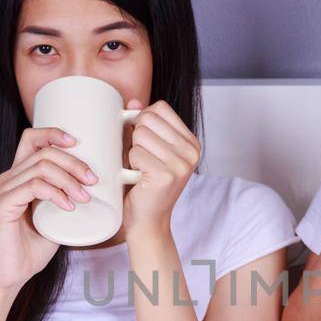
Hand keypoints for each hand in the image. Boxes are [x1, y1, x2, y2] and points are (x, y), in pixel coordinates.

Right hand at [0, 127, 99, 290]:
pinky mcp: (3, 205)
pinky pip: (33, 187)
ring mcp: (5, 190)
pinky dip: (56, 193)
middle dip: (74, 162)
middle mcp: (9, 178)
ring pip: (41, 167)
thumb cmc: (32, 247)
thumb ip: (68, 199)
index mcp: (20, 175)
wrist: (11, 273)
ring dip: (69, 180)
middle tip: (93, 180)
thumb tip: (97, 187)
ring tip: (84, 197)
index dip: (54, 133)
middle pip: (43, 152)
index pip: (32, 139)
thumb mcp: (57, 217)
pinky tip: (68, 206)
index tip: (78, 142)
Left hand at [122, 97, 200, 235]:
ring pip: (140, 134)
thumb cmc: (146, 184)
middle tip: (141, 158)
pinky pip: (135, 153)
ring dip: (132, 152)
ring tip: (141, 169)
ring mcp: (181, 163)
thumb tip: (133, 101)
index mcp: (191, 142)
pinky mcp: (166, 175)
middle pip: (148, 118)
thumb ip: (143, 123)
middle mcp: (191, 151)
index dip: (143, 119)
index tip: (144, 140)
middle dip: (136, 136)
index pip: (160, 108)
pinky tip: (139, 178)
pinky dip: (130, 166)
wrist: (149, 220)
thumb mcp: (149, 149)